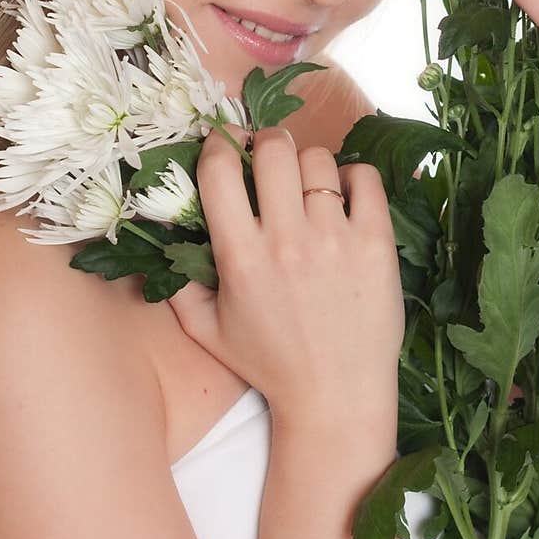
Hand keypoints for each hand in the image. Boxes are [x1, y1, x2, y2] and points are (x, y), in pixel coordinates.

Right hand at [166, 122, 404, 426]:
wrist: (336, 396)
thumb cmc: (270, 364)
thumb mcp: (207, 331)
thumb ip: (177, 284)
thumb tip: (162, 236)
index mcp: (240, 258)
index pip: (220, 172)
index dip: (219, 146)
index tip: (226, 147)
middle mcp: (286, 241)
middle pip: (273, 150)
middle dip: (266, 143)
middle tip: (269, 157)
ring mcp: (335, 239)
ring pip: (318, 160)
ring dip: (309, 165)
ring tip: (308, 187)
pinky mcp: (376, 243)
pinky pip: (366, 179)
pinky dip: (354, 177)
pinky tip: (345, 197)